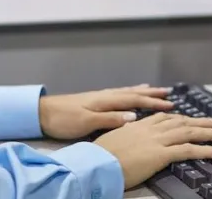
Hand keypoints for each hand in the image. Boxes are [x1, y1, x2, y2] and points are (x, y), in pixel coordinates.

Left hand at [38, 84, 174, 139]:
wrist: (41, 113)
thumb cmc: (63, 119)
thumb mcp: (86, 122)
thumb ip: (110, 118)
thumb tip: (134, 115)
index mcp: (105, 100)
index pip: (134, 100)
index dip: (153, 102)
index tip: (170, 104)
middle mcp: (104, 96)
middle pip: (133, 93)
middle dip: (152, 94)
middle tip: (169, 94)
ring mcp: (99, 97)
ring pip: (126, 92)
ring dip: (142, 92)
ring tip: (155, 90)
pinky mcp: (93, 101)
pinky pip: (118, 94)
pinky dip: (129, 93)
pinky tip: (128, 94)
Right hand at [94, 114, 211, 188]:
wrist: (97, 163)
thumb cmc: (101, 156)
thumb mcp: (114, 140)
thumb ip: (127, 136)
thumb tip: (130, 137)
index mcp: (138, 125)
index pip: (164, 118)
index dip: (180, 118)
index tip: (190, 119)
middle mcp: (150, 129)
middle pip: (181, 122)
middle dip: (200, 122)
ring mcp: (157, 140)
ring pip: (189, 133)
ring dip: (208, 133)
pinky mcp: (161, 153)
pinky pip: (188, 150)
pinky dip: (206, 150)